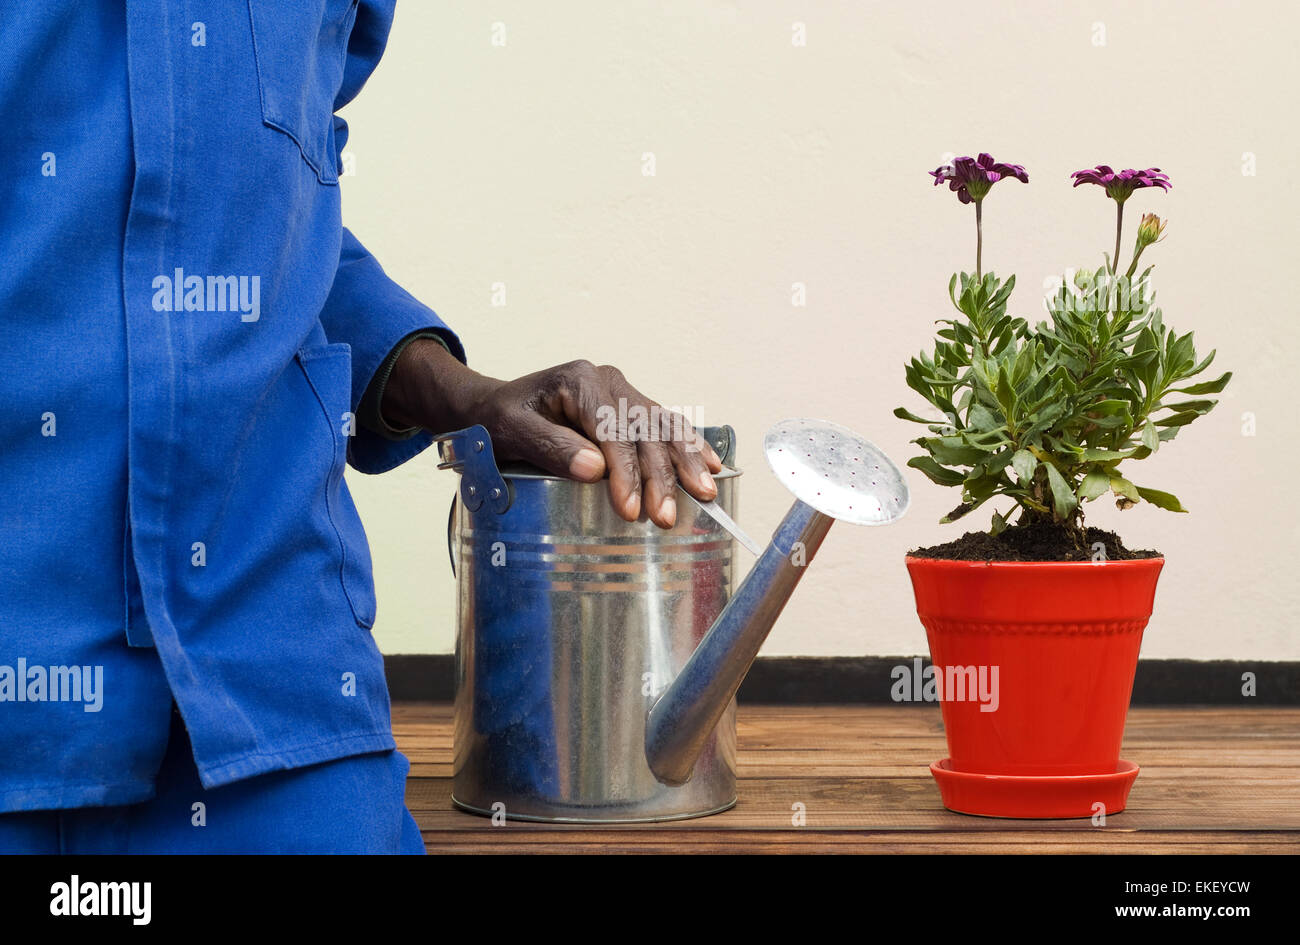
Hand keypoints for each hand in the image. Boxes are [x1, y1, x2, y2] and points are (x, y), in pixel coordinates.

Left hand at [382, 339, 722, 527]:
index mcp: (580, 381)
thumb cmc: (499, 420)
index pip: (613, 430)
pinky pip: (666, 425)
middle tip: (665, 517)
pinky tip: (712, 465)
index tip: (631, 510)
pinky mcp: (631, 408)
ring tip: (705, 493)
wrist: (493, 408)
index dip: (625, 472)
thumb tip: (594, 470)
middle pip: (645, 429)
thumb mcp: (511, 431)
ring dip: (686, 462)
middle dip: (660, 475)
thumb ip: (551, 446)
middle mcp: (608, 381)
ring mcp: (623, 393)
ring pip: (664, 425)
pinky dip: (690, 446)